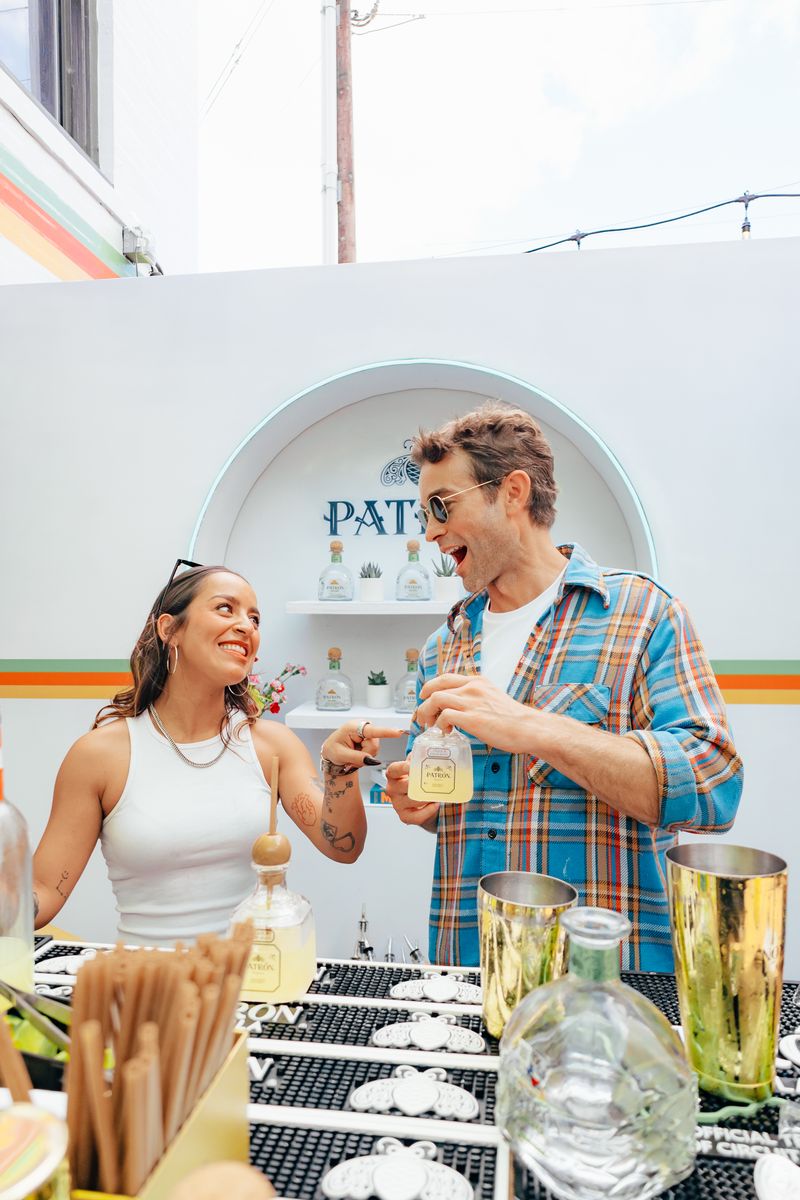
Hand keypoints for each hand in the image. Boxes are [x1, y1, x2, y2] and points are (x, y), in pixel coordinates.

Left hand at [322, 720, 406, 771]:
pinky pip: (374, 752)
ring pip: (375, 750)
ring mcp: (368, 734)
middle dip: (364, 755)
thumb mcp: (340, 755)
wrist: (332, 752)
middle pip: (374, 746)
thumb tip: (373, 761)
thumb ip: (357, 758)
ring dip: (364, 757)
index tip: (399, 732)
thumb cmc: (333, 750)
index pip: (372, 731)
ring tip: (353, 755)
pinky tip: (357, 754)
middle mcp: (363, 727)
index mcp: (353, 727)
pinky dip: (365, 757)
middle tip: (351, 757)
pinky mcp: (371, 739)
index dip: (387, 732)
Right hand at [384, 759, 439, 828]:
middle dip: (419, 783)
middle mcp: (392, 789)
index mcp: (393, 775)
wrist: (420, 800)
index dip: (402, 768)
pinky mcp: (404, 816)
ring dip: (427, 797)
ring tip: (437, 792)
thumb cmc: (416, 781)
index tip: (411, 766)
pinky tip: (435, 804)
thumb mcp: (416, 765)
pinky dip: (428, 811)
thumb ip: (419, 756)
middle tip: (431, 780)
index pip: (393, 770)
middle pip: (404, 786)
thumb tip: (428, 747)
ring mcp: (397, 804)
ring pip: (413, 801)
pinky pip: (416, 816)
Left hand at [417, 673, 535, 753]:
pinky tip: (446, 732)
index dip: (430, 687)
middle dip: (424, 702)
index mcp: (477, 681)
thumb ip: (476, 697)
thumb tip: (460, 707)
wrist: (528, 728)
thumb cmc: (513, 718)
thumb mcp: (492, 697)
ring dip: (427, 713)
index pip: (445, 678)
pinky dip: (440, 725)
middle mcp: (472, 688)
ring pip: (435, 700)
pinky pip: (444, 717)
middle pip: (435, 688)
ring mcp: (471, 702)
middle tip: (423, 715)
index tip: (426, 698)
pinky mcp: (471, 719)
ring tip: (431, 725)